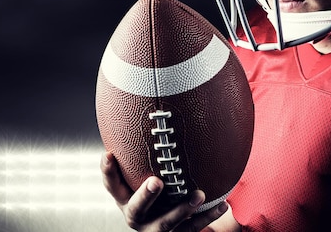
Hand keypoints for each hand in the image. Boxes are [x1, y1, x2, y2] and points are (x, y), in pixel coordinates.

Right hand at [101, 152, 228, 231]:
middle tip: (156, 182)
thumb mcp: (140, 174)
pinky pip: (193, 228)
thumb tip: (147, 110)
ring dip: (183, 209)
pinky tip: (222, 205)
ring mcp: (156, 229)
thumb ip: (139, 154)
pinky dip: (208, 216)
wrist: (166, 226)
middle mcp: (137, 216)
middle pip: (136, 208)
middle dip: (146, 196)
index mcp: (125, 199)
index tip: (110, 154)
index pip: (112, 185)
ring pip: (167, 223)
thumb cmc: (154, 189)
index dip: (108, 171)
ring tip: (198, 195)